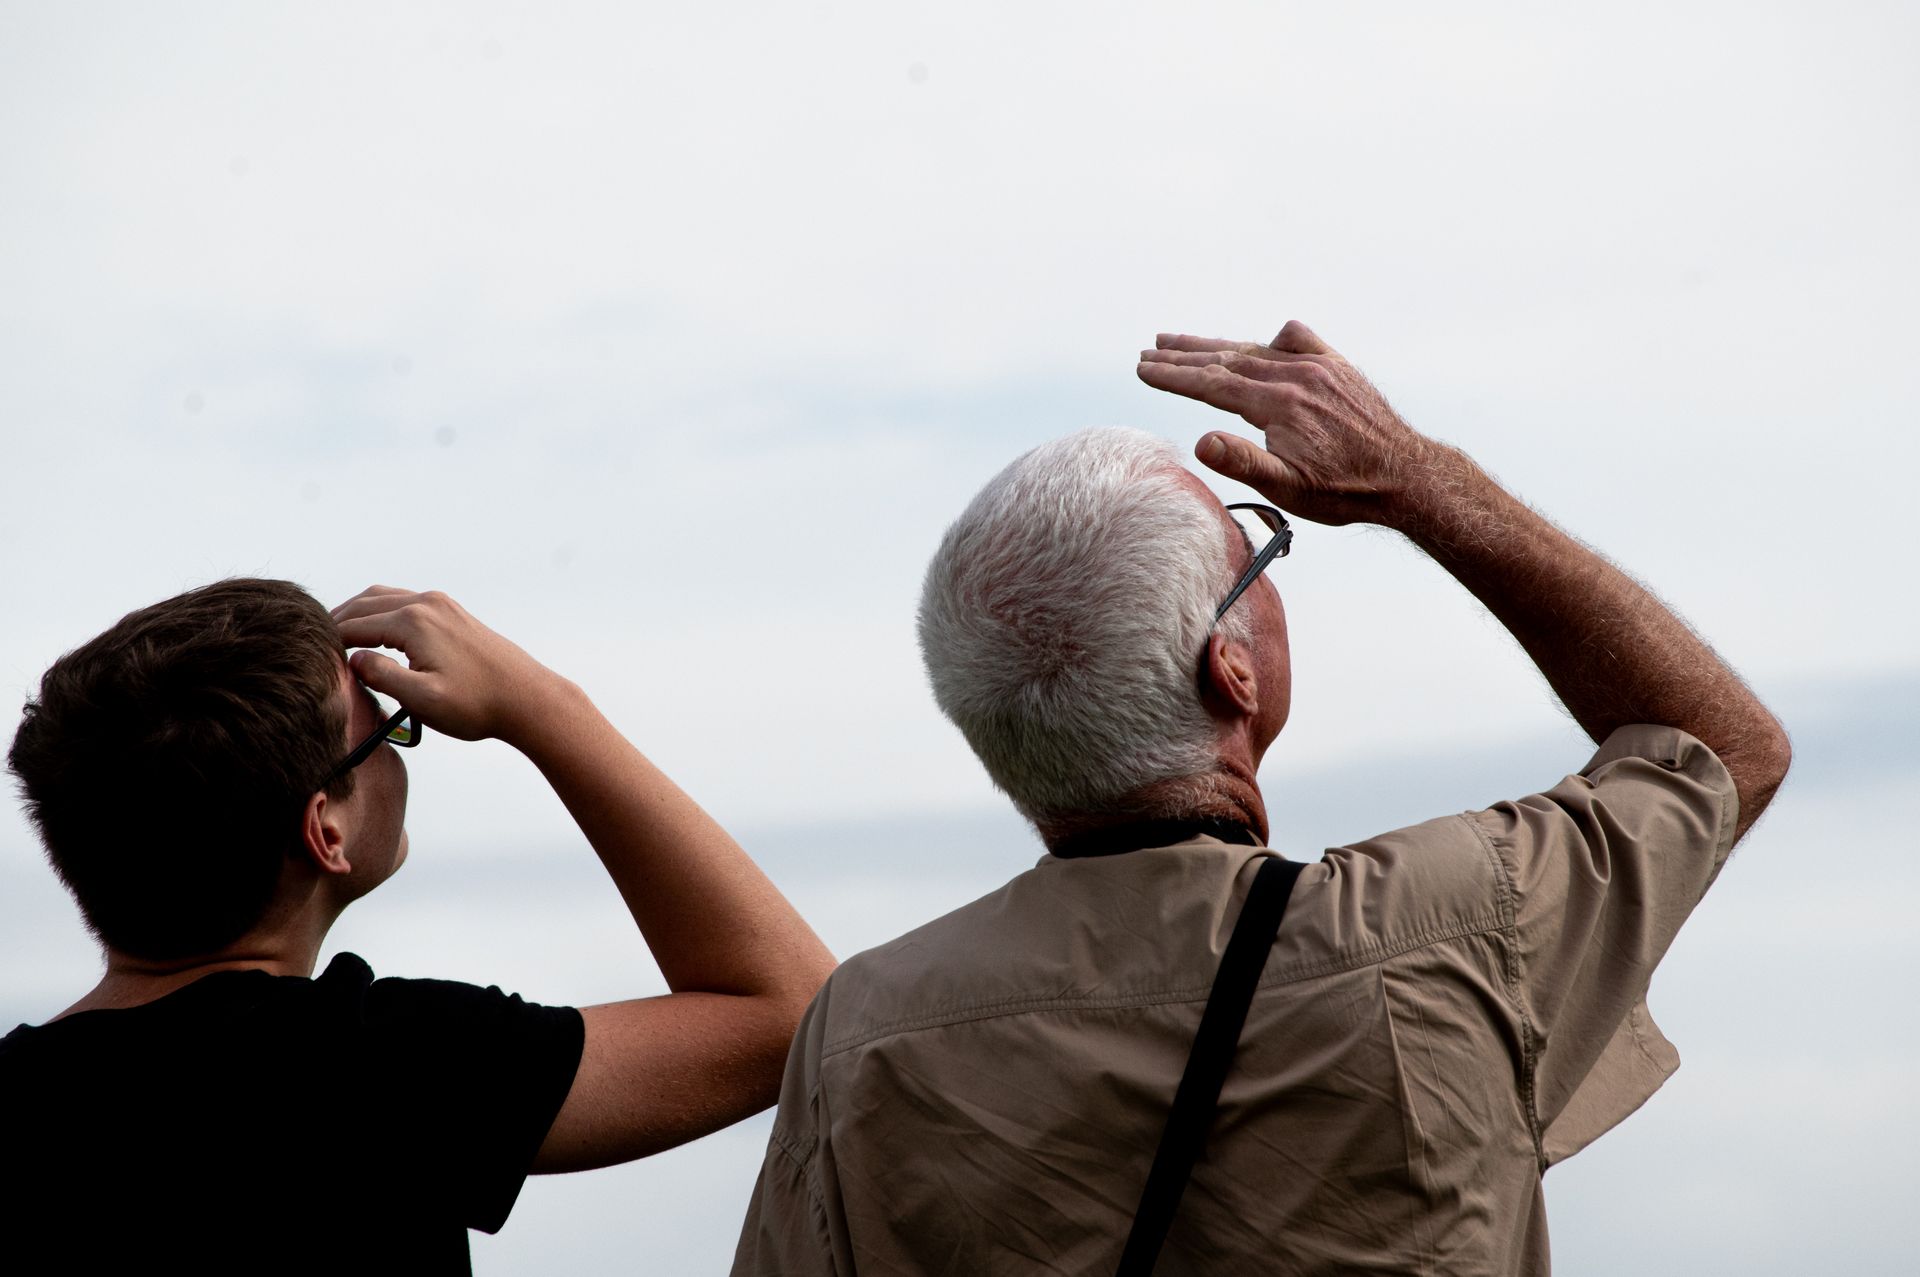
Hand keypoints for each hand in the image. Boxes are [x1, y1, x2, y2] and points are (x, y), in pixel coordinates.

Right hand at [330, 587, 566, 743]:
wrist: (527, 698)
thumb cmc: (477, 705)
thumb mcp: (423, 700)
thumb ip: (382, 676)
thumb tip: (353, 659)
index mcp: (413, 621)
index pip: (354, 626)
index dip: (327, 641)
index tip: (306, 657)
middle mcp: (426, 603)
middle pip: (364, 603)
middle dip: (336, 621)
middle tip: (311, 641)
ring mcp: (441, 604)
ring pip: (384, 597)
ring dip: (358, 613)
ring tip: (336, 635)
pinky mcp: (452, 612)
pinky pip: (404, 602)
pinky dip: (381, 611)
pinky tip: (373, 632)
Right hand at [1137, 320, 1439, 526]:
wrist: (1406, 476)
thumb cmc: (1344, 490)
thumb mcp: (1289, 489)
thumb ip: (1244, 463)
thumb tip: (1201, 442)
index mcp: (1278, 403)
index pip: (1211, 384)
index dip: (1173, 377)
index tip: (1143, 369)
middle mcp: (1296, 375)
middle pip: (1225, 359)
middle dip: (1183, 356)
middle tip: (1148, 352)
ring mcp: (1318, 366)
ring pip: (1254, 349)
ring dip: (1214, 346)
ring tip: (1178, 340)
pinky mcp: (1338, 368)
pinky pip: (1298, 340)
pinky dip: (1271, 340)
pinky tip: (1264, 340)